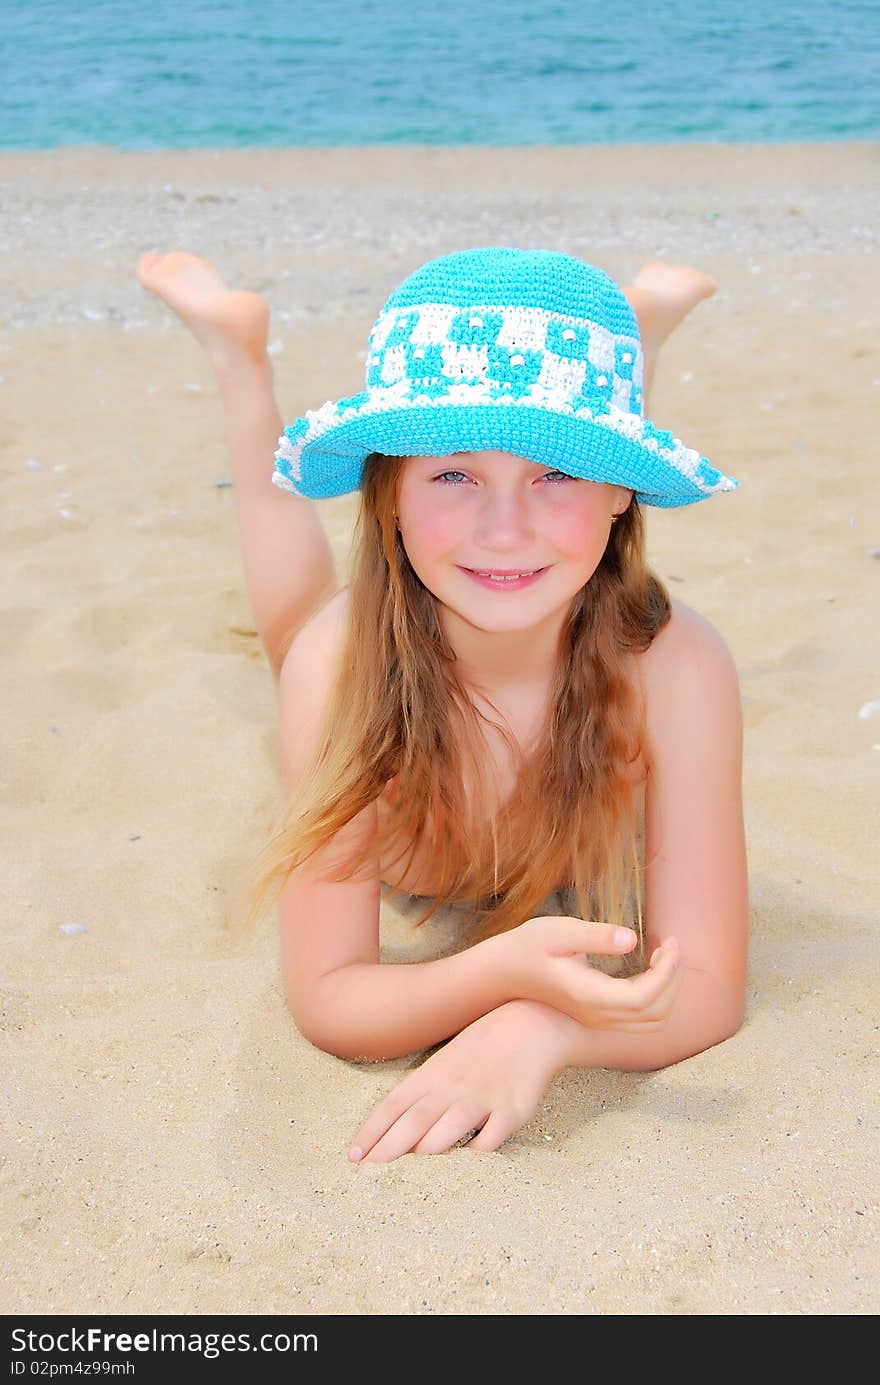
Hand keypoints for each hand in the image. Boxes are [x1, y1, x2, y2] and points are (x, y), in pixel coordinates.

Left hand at [347, 1000, 565, 1163]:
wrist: (528, 1023)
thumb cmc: (480, 1048)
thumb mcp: (443, 1064)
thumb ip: (421, 1095)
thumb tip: (392, 1131)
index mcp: (431, 1075)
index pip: (393, 1106)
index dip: (372, 1132)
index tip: (353, 1157)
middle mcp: (452, 1087)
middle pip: (414, 1122)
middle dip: (389, 1151)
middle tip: (368, 1176)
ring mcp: (482, 1098)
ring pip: (448, 1130)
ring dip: (426, 1153)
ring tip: (407, 1180)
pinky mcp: (512, 1110)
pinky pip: (491, 1138)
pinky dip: (476, 1154)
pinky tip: (464, 1170)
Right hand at [491, 915, 683, 1033]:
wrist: (504, 972)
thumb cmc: (529, 946)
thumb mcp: (560, 932)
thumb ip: (596, 936)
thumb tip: (632, 940)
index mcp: (589, 996)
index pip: (643, 997)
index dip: (666, 972)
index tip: (669, 942)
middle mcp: (597, 1015)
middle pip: (655, 1013)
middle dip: (673, 979)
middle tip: (672, 944)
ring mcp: (598, 1020)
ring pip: (652, 1021)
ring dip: (668, 990)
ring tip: (664, 956)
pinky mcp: (599, 1016)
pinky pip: (642, 1018)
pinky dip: (657, 996)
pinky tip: (649, 967)